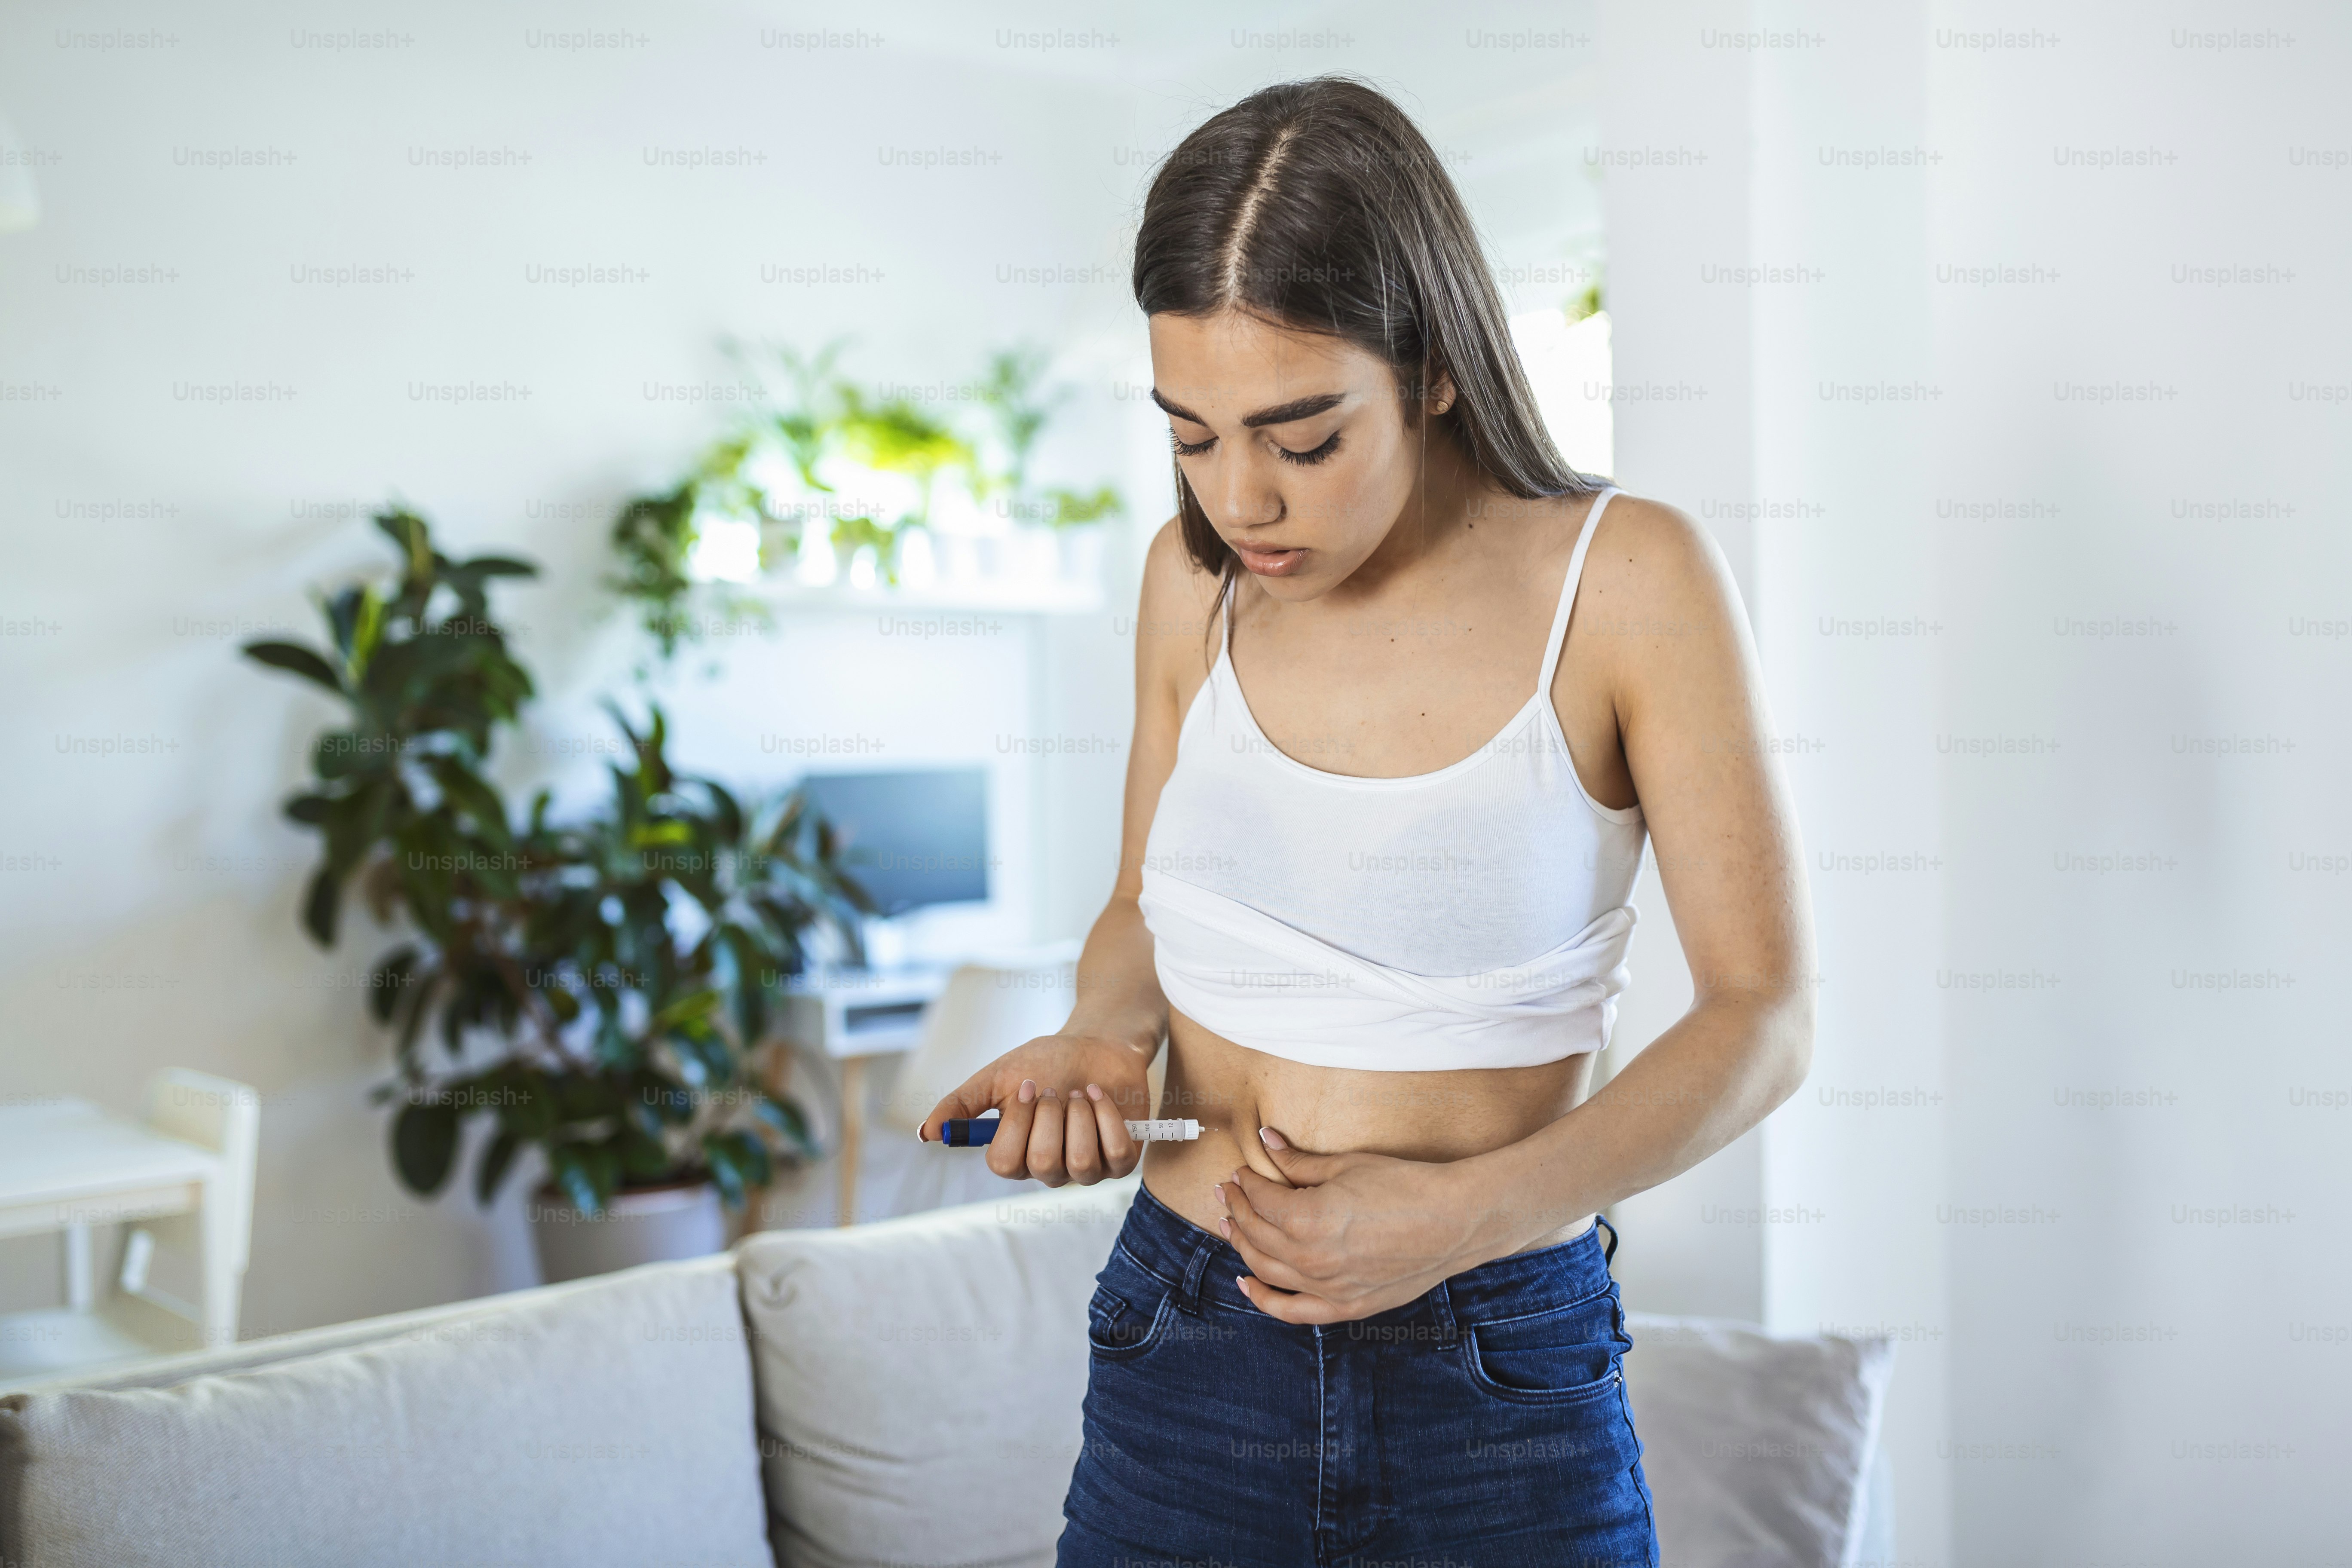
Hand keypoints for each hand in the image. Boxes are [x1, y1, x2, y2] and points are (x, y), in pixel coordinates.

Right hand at [920, 1033, 1155, 1186]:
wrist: (1094, 1043)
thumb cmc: (1044, 1062)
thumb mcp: (997, 1077)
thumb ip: (961, 1104)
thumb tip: (927, 1133)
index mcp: (1014, 1154)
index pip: (1004, 1163)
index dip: (1017, 1124)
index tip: (1028, 1087)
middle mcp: (1048, 1170)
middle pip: (1042, 1164)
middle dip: (1050, 1115)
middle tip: (1056, 1088)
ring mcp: (1086, 1170)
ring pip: (1080, 1163)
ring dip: (1080, 1114)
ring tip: (1078, 1091)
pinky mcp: (1120, 1160)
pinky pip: (1117, 1154)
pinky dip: (1108, 1116)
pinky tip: (1098, 1095)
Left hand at [1216, 1128, 1494, 1323]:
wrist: (1455, 1222)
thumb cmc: (1406, 1186)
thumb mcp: (1347, 1166)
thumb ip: (1299, 1163)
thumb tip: (1267, 1142)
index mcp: (1308, 1219)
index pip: (1261, 1200)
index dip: (1246, 1183)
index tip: (1241, 1172)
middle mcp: (1310, 1259)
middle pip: (1256, 1235)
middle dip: (1237, 1210)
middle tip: (1227, 1193)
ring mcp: (1327, 1288)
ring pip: (1265, 1270)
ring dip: (1242, 1246)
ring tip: (1231, 1226)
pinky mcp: (1346, 1306)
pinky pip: (1291, 1311)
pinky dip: (1263, 1299)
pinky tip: (1246, 1283)